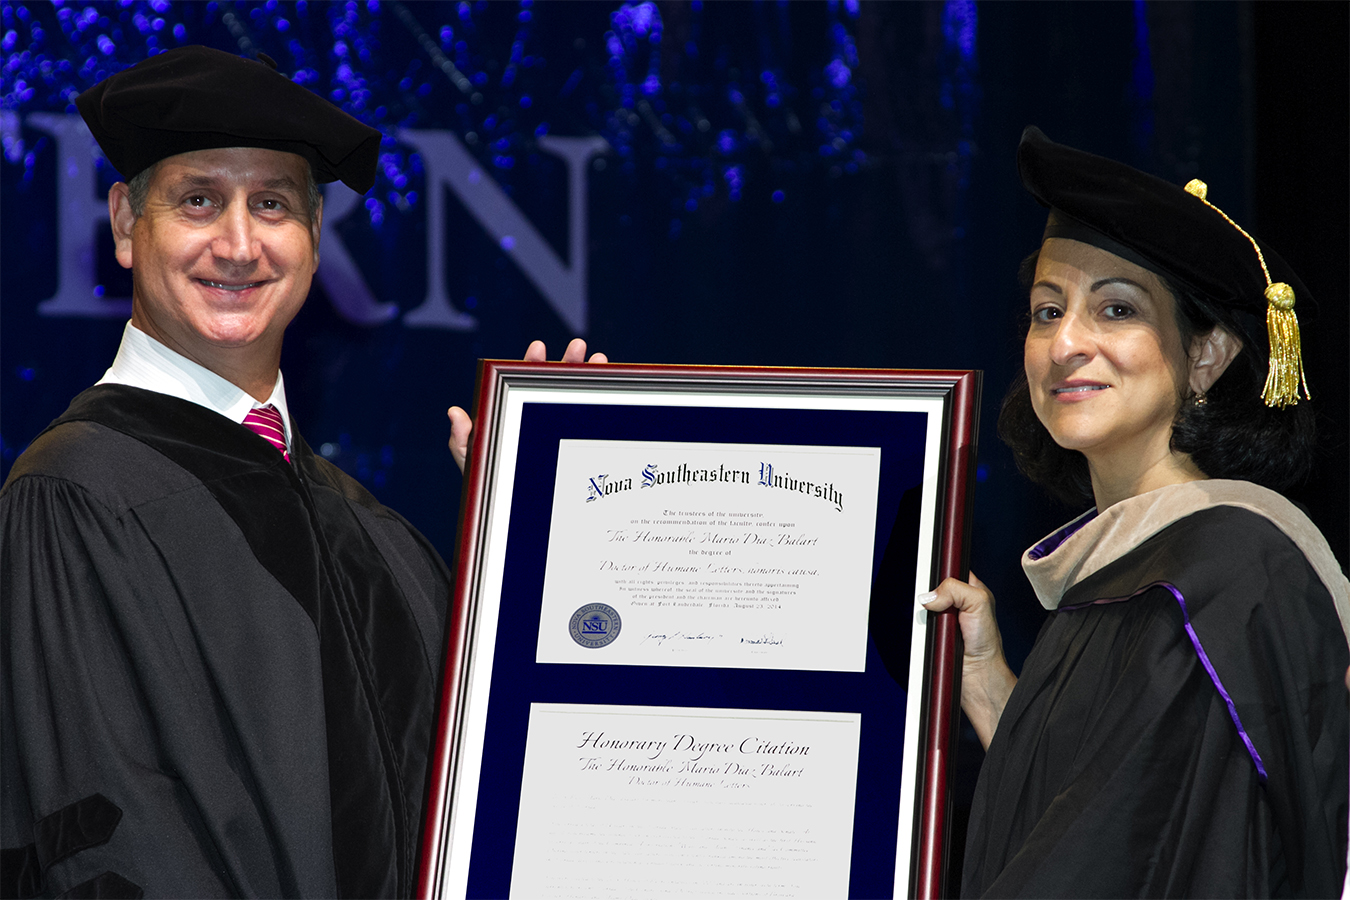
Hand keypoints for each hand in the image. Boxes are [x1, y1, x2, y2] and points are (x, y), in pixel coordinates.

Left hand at [447, 339, 608, 472]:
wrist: (516, 513)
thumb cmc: (491, 485)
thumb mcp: (473, 462)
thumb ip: (462, 439)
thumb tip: (455, 412)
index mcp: (513, 411)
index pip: (522, 381)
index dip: (531, 363)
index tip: (538, 347)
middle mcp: (538, 413)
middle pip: (554, 381)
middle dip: (567, 361)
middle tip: (578, 346)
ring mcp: (558, 425)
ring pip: (575, 394)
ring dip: (589, 374)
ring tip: (600, 360)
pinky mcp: (575, 440)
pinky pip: (590, 416)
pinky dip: (602, 400)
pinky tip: (611, 386)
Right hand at [920, 572, 1016, 749]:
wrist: (978, 676)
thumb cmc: (986, 644)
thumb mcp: (979, 603)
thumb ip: (956, 589)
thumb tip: (930, 595)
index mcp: (971, 590)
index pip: (949, 571)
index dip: (940, 572)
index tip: (934, 578)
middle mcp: (957, 603)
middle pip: (931, 588)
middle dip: (930, 596)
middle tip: (939, 607)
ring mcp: (943, 619)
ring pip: (922, 608)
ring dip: (925, 616)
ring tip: (939, 626)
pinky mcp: (933, 635)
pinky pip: (918, 627)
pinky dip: (921, 630)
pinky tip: (931, 635)